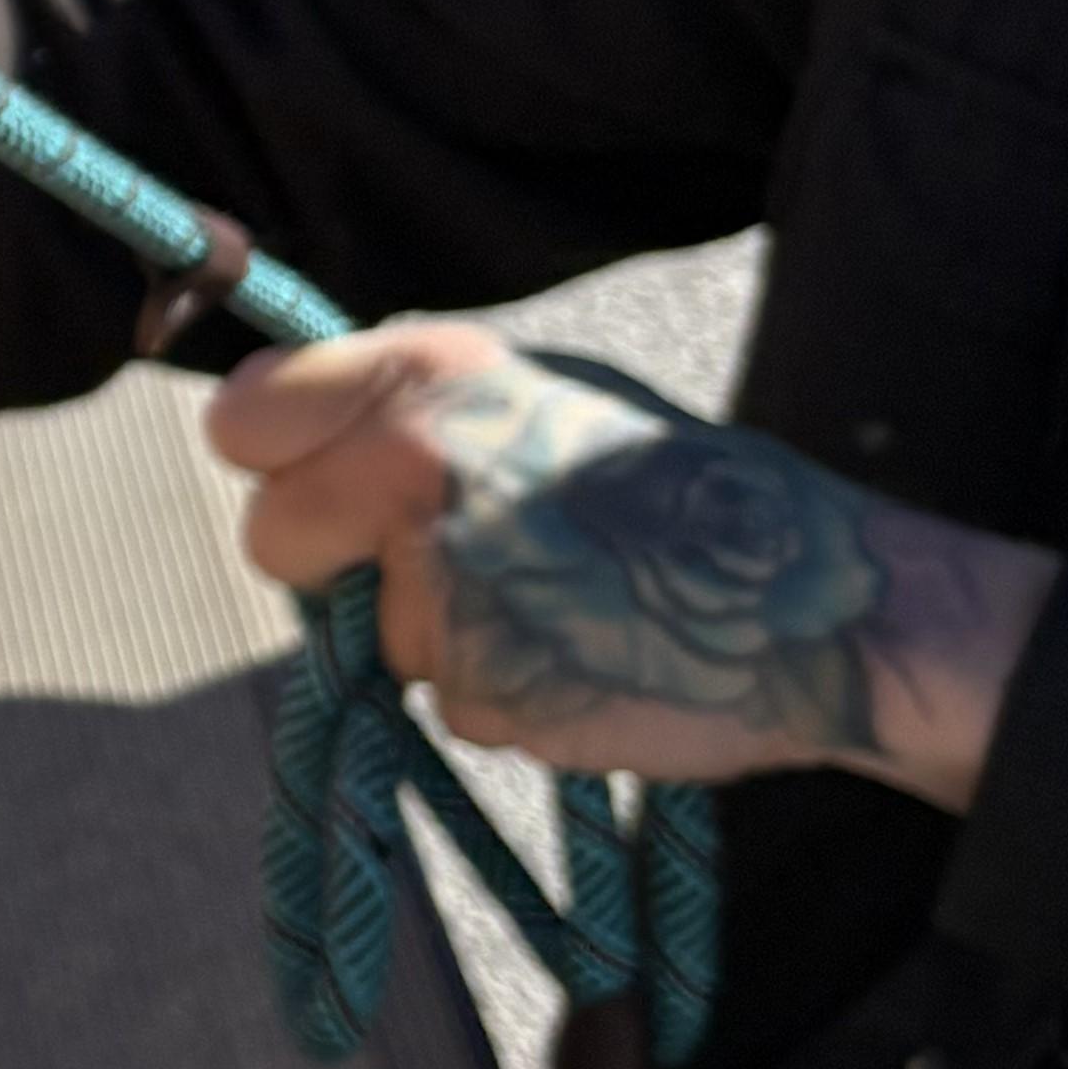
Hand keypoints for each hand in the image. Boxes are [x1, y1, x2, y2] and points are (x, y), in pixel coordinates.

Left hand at [207, 319, 1054, 808]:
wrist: (821, 601)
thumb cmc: (681, 491)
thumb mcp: (544, 396)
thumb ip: (419, 409)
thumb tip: (300, 436)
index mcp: (430, 371)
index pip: (246, 414)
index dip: (272, 454)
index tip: (298, 473)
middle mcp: (416, 463)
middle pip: (273, 537)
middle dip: (330, 564)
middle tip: (432, 559)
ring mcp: (442, 579)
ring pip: (368, 632)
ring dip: (435, 632)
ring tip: (556, 598)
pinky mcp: (479, 685)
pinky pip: (445, 697)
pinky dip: (499, 688)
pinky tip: (582, 652)